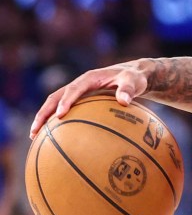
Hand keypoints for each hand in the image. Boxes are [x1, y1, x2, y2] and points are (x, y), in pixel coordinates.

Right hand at [30, 60, 149, 137]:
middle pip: (55, 97)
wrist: (133, 75)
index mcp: (89, 78)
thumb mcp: (134, 82)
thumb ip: (129, 89)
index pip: (73, 89)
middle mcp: (79, 84)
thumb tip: (124, 101)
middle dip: (44, 113)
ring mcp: (77, 92)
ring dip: (43, 118)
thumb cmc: (134, 79)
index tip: (60, 115)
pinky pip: (64, 110)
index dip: (66, 101)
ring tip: (34, 136)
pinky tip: (52, 138)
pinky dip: (55, 122)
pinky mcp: (79, 100)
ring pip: (54, 104)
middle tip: (36, 130)